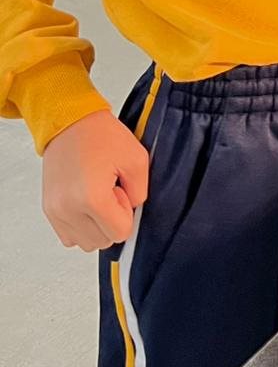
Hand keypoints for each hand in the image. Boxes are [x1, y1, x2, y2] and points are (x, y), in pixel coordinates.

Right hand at [42, 109, 148, 251]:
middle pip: (102, 241)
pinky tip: (86, 202)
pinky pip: (69, 236)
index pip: (120, 233)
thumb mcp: (137, 159)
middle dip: (112, 220)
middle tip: (110, 190)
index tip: (120, 191)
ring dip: (97, 226)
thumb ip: (141, 194)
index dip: (126, 213)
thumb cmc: (100, 136)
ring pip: (86, 242)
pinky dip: (81, 226)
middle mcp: (68, 209)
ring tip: (97, 195)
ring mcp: (55, 211)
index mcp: (91, 198)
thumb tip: (131, 212)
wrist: (70, 123)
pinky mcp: (49, 210)